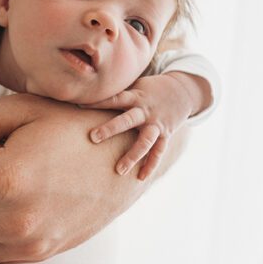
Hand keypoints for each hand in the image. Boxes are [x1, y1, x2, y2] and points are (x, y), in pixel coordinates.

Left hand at [86, 71, 208, 179]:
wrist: (183, 90)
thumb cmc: (150, 89)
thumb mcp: (135, 85)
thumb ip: (117, 92)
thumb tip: (88, 93)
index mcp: (135, 96)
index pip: (114, 99)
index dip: (97, 102)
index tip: (79, 105)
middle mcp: (145, 111)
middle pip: (127, 120)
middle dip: (110, 128)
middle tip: (93, 137)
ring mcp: (156, 124)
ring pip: (144, 141)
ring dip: (132, 156)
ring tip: (119, 170)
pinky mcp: (166, 134)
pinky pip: (158, 152)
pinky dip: (151, 165)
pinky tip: (140, 178)